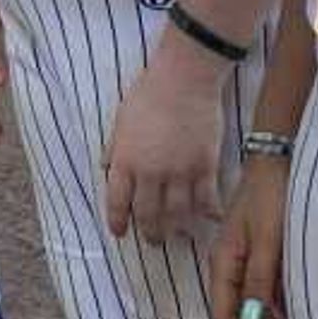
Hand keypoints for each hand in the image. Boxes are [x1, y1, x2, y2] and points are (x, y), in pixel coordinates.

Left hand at [100, 41, 228, 243]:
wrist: (185, 78)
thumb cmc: (149, 93)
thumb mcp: (120, 120)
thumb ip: (114, 149)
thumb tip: (106, 169)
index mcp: (125, 161)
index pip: (117, 202)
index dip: (117, 222)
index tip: (120, 232)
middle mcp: (150, 173)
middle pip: (148, 215)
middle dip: (150, 233)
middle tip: (153, 240)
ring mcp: (180, 171)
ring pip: (178, 214)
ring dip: (178, 229)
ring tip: (179, 234)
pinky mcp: (205, 165)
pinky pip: (207, 199)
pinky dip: (209, 212)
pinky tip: (211, 218)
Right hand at [208, 153, 291, 318]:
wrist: (281, 158)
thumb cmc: (271, 196)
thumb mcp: (267, 241)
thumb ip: (259, 281)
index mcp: (224, 262)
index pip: (226, 314)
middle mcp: (233, 265)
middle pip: (242, 315)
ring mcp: (251, 259)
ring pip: (258, 306)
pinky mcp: (268, 253)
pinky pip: (271, 291)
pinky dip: (282, 311)